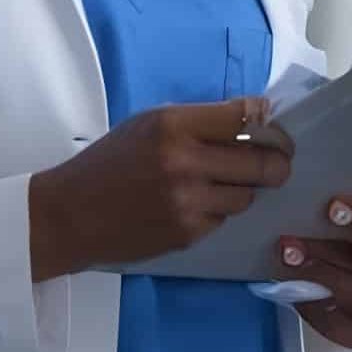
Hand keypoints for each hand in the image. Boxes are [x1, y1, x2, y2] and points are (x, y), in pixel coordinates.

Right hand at [29, 97, 293, 281]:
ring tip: (226, 181)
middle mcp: (186, 163)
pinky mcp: (186, 235)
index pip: (246, 116)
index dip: (267, 118)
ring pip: (248, 194)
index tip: (272, 122)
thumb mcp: (151, 123)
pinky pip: (224, 218)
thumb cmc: (112, 161)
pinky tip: (197, 203)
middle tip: (281, 158)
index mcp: (175, 126)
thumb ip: (200, 121)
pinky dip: (219, 210)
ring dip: (246, 187)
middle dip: (277, 159)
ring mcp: (188, 203)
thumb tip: (253, 119)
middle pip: (261, 161)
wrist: (70, 215)